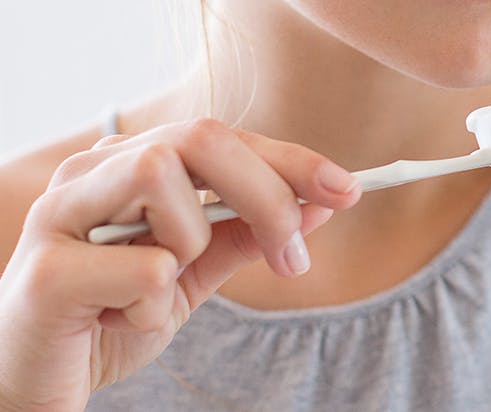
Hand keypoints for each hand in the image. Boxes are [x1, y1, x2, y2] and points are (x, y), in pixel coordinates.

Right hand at [0, 119, 360, 410]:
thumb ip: (242, 235)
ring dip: (190, 246)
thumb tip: (314, 208)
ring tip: (162, 286)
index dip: (290, 160)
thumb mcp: (192, 272)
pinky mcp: (48, 269)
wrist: (42, 377)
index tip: (346, 190)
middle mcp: (93, 171)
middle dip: (266, 195)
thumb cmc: (115, 314)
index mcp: (128, 165)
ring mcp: (61, 212)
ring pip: (162, 181)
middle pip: (200, 139)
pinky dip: (155, 305)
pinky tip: (123, 319)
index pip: (222, 139)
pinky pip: (144, 268)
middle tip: (294, 256)